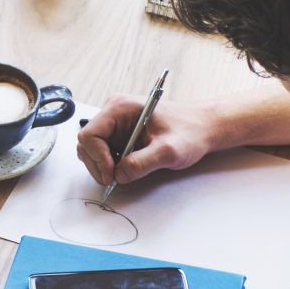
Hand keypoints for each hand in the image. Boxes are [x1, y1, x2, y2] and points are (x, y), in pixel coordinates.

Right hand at [76, 95, 219, 186]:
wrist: (202, 128)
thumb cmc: (190, 131)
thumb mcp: (169, 150)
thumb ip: (142, 163)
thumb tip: (119, 176)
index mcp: (120, 107)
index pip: (90, 134)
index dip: (97, 158)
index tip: (112, 174)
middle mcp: (114, 113)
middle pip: (87, 144)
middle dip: (98, 165)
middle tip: (115, 180)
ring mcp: (115, 125)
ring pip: (92, 150)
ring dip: (103, 167)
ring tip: (123, 175)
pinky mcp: (120, 136)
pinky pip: (104, 154)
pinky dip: (110, 166)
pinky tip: (127, 169)